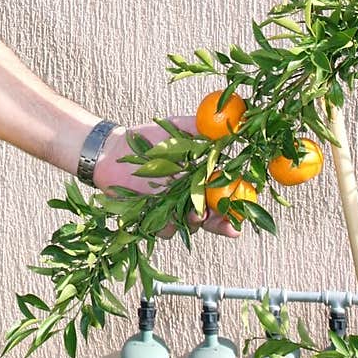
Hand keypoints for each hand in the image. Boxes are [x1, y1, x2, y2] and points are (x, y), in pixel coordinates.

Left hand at [91, 115, 239, 239]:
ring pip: (190, 226)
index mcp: (200, 179)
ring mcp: (172, 210)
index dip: (235, 207)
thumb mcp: (178, 129)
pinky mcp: (153, 219)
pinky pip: (166, 229)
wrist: (115, 151)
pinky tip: (163, 213)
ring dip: (195, 223)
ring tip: (197, 215)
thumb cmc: (149, 139)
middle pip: (212, 218)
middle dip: (221, 223)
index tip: (242, 212)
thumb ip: (203, 129)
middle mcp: (189, 198)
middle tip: (229, 224)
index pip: (224, 197)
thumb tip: (230, 128)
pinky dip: (167, 224)